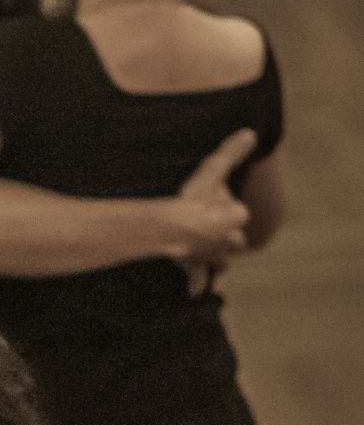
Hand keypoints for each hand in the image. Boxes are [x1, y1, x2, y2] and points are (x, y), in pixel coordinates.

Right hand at [170, 127, 256, 293]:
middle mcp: (229, 241)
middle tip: (215, 230)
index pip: (238, 214)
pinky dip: (196, 284)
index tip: (214, 200)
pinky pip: (198, 279)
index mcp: (236, 218)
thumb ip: (231, 153)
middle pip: (235, 241)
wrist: (172, 229)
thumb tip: (251, 132)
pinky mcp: (195, 267)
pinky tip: (194, 292)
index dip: (227, 208)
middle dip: (228, 238)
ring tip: (210, 256)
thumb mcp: (211, 171)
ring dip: (218, 258)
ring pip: (222, 261)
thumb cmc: (191, 200)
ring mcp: (212, 256)